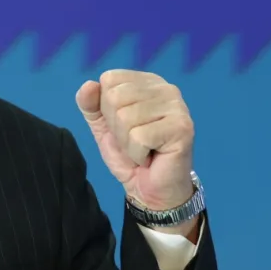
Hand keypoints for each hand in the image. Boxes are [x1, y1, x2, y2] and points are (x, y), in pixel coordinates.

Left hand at [75, 70, 194, 211]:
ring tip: (143, 149)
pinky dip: (137, 154)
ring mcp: (177, 106)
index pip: (110, 79)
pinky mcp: (181, 128)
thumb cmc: (130, 155)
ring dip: (127, 143)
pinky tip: (152, 156)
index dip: (106, 108)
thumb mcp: (102, 126)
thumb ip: (90, 104)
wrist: (151, 190)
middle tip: (134, 141)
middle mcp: (165, 88)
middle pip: (115, 97)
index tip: (124, 126)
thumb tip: (88, 85)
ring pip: (126, 118)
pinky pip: (139, 137)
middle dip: (116, 128)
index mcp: (147, 82)